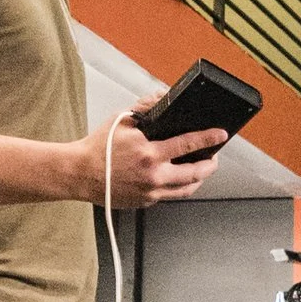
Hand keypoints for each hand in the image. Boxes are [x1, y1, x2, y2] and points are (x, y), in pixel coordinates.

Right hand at [85, 112, 227, 206]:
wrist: (79, 174)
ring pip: (186, 189)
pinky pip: (169, 195)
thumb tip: (163, 98)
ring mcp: (150, 193)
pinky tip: (179, 178)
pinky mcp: (145, 203)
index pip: (188, 144)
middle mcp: (153, 176)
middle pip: (195, 174)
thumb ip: (145, 109)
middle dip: (210, 165)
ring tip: (202, 170)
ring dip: (199, 179)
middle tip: (214, 158)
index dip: (208, 139)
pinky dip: (178, 186)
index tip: (221, 135)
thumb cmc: (98, 147)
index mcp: (149, 154)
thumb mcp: (122, 120)